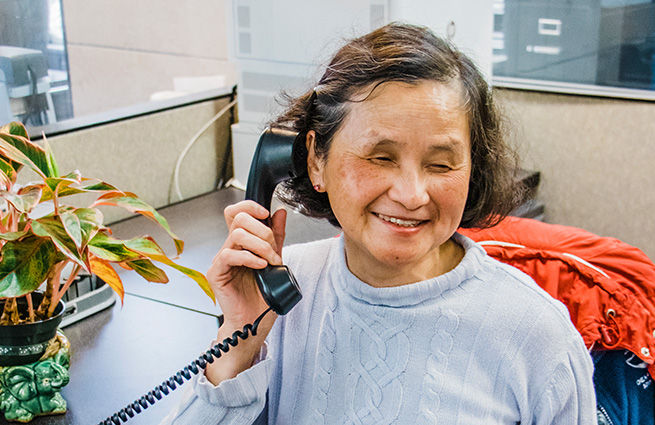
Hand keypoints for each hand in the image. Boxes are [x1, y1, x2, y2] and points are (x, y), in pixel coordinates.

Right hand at [205, 200, 286, 383]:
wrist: (254, 322)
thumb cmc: (262, 296)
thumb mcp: (275, 260)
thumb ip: (277, 237)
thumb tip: (279, 213)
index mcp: (241, 243)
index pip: (237, 213)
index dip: (250, 206)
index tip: (267, 214)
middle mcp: (229, 248)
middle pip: (239, 219)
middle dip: (263, 230)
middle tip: (274, 249)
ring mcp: (221, 260)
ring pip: (236, 235)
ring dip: (260, 246)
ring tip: (270, 261)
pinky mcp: (216, 273)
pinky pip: (229, 255)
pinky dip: (248, 258)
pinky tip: (260, 266)